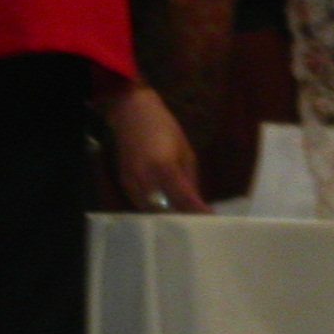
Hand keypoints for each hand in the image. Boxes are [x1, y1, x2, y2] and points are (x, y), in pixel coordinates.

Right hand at [102, 84, 209, 212]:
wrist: (133, 112)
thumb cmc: (165, 127)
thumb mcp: (185, 151)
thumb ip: (190, 179)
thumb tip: (197, 201)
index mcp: (165, 168)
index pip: (183, 198)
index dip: (197, 211)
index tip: (209, 219)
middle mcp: (146, 179)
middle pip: (166, 210)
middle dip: (182, 217)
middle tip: (196, 221)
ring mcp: (132, 183)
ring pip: (152, 211)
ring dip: (167, 215)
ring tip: (183, 218)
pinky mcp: (124, 183)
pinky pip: (140, 204)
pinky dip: (154, 208)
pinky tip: (165, 208)